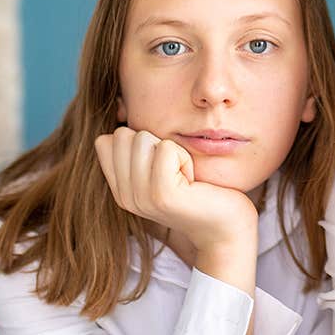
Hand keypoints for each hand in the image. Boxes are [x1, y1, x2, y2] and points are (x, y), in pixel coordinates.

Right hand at [94, 127, 257, 252]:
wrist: (227, 228)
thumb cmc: (201, 190)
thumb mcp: (162, 166)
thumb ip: (138, 146)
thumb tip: (119, 106)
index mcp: (121, 189)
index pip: (107, 140)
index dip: (140, 142)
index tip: (163, 166)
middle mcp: (125, 196)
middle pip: (124, 135)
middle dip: (157, 143)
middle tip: (177, 172)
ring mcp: (141, 198)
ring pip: (143, 138)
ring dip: (173, 150)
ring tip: (186, 177)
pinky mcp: (162, 195)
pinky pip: (166, 148)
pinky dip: (185, 157)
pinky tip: (193, 181)